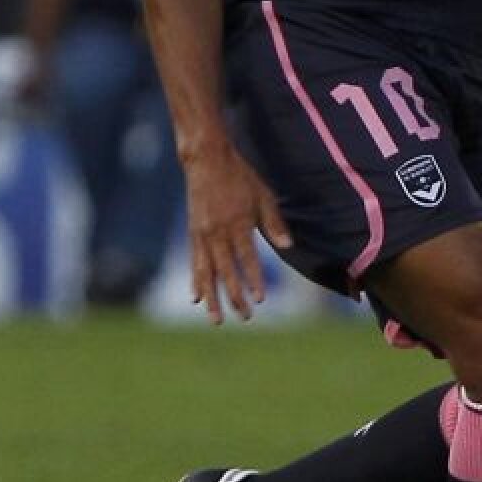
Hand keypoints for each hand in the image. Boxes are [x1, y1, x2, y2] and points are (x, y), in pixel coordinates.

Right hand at [182, 140, 291, 323]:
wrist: (206, 160)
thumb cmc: (240, 177)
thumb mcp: (263, 195)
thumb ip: (274, 222)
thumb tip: (288, 246)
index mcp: (238, 223)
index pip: (247, 258)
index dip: (254, 279)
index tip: (260, 299)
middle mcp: (217, 233)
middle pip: (226, 272)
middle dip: (236, 296)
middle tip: (245, 317)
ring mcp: (202, 235)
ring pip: (207, 273)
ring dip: (213, 298)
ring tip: (217, 320)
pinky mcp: (194, 234)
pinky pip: (195, 263)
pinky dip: (195, 282)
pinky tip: (196, 299)